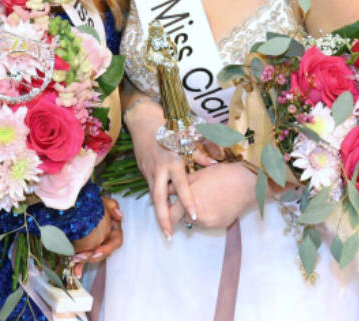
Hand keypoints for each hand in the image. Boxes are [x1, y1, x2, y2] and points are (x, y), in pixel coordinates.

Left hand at [70, 196, 122, 276]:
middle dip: (92, 256)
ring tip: (74, 259)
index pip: (116, 240)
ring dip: (85, 261)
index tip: (97, 251)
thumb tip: (120, 216)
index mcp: (113, 228)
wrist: (74, 204)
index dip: (108, 247)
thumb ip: (112, 206)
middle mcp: (106, 237)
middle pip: (103, 252)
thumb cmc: (91, 202)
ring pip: (93, 257)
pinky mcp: (84, 247)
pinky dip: (80, 266)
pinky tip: (77, 273)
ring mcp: (95, 243)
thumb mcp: (101, 201)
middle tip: (79, 256)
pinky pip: (84, 259)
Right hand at [125, 98, 215, 236]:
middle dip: (164, 218)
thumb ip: (200, 154)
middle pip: (160, 199)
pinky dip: (158, 203)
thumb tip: (215, 163)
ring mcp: (150, 172)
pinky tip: (163, 215)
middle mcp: (160, 170)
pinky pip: (152, 190)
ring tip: (167, 231)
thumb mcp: (186, 139)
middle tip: (170, 235)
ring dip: (159, 215)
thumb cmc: (169, 130)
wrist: (143, 123)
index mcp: (173, 161)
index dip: (188, 201)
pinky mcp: (145, 173)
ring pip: (154, 198)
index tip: (194, 216)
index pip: (182, 186)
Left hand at [167, 163, 255, 230]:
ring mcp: (208, 223)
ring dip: (196, 214)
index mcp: (186, 202)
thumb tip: (165, 191)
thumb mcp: (196, 176)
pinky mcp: (218, 226)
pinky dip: (208, 215)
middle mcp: (195, 216)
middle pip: (182, 219)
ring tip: (206, 199)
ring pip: (196, 221)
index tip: (165, 213)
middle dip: (181, 213)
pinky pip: (208, 222)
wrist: (245, 183)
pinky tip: (216, 203)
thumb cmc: (219, 175)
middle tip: (188, 202)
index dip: (166, 213)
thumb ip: (177, 187)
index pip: (170, 215)